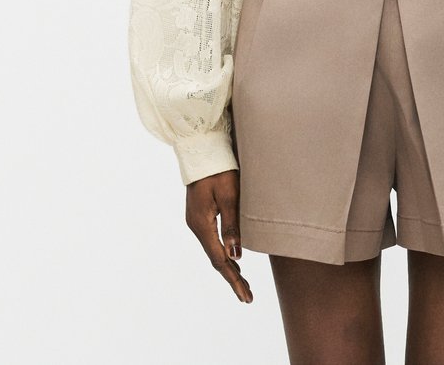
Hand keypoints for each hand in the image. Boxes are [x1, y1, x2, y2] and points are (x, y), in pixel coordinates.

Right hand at [185, 169, 252, 302]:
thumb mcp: (229, 196)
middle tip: (247, 296)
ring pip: (213, 249)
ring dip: (228, 266)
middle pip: (215, 258)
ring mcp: (196, 220)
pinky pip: (212, 239)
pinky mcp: (200, 214)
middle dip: (232, 277)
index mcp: (201, 224)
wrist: (202, 148)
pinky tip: (231, 258)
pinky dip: (222, 252)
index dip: (234, 278)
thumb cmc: (219, 168)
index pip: (220, 260)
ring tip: (242, 282)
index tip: (246, 295)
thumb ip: (232, 226)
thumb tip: (236, 257)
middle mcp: (196, 225)